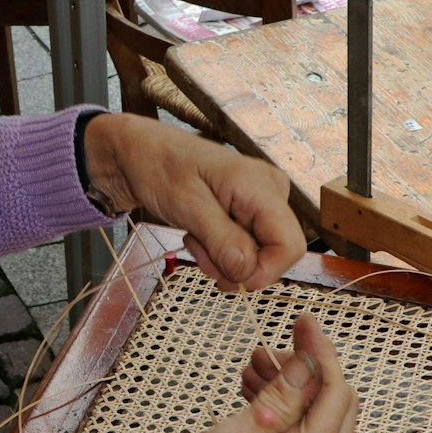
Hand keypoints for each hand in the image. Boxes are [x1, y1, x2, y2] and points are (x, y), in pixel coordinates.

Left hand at [82, 113, 305, 291]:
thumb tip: (246, 271)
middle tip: (196, 247)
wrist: (142, 154)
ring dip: (222, 260)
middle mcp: (271, 193)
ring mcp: (260, 203)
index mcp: (261, 186)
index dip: (264, 272)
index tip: (227, 278)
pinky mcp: (248, 213)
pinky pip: (244, 248)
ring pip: (257, 256)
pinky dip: (220, 252)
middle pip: (273, 254)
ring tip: (194, 237)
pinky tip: (199, 235)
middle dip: (234, 265)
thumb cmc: (160, 167)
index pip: (290, 245)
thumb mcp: (186, 204)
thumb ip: (219, 237)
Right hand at [94, 316, 358, 432]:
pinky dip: (284, 411)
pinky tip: (255, 393)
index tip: (302, 322)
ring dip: (291, 388)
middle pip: (335, 408)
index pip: (336, 399)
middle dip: (306, 370)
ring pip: (318, 420)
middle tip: (268, 347)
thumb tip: (309, 364)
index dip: (321, 355)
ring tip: (253, 368)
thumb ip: (277, 403)